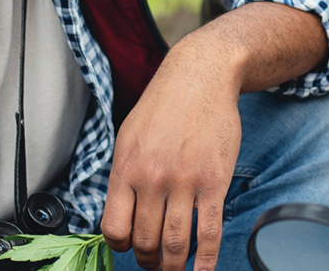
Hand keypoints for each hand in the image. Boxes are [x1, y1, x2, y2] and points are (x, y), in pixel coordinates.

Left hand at [102, 39, 242, 270]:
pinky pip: (209, 231)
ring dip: (173, 266)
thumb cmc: (163, 107)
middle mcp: (153, 178)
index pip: (114, 229)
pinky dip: (206, 260)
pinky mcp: (214, 182)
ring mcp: (185, 182)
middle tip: (155, 264)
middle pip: (146, 242)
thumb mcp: (128, 137)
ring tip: (174, 269)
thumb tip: (121, 214)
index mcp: (126, 169)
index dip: (121, 247)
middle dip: (149, 262)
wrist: (200, 78)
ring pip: (176, 243)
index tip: (130, 247)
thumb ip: (124, 176)